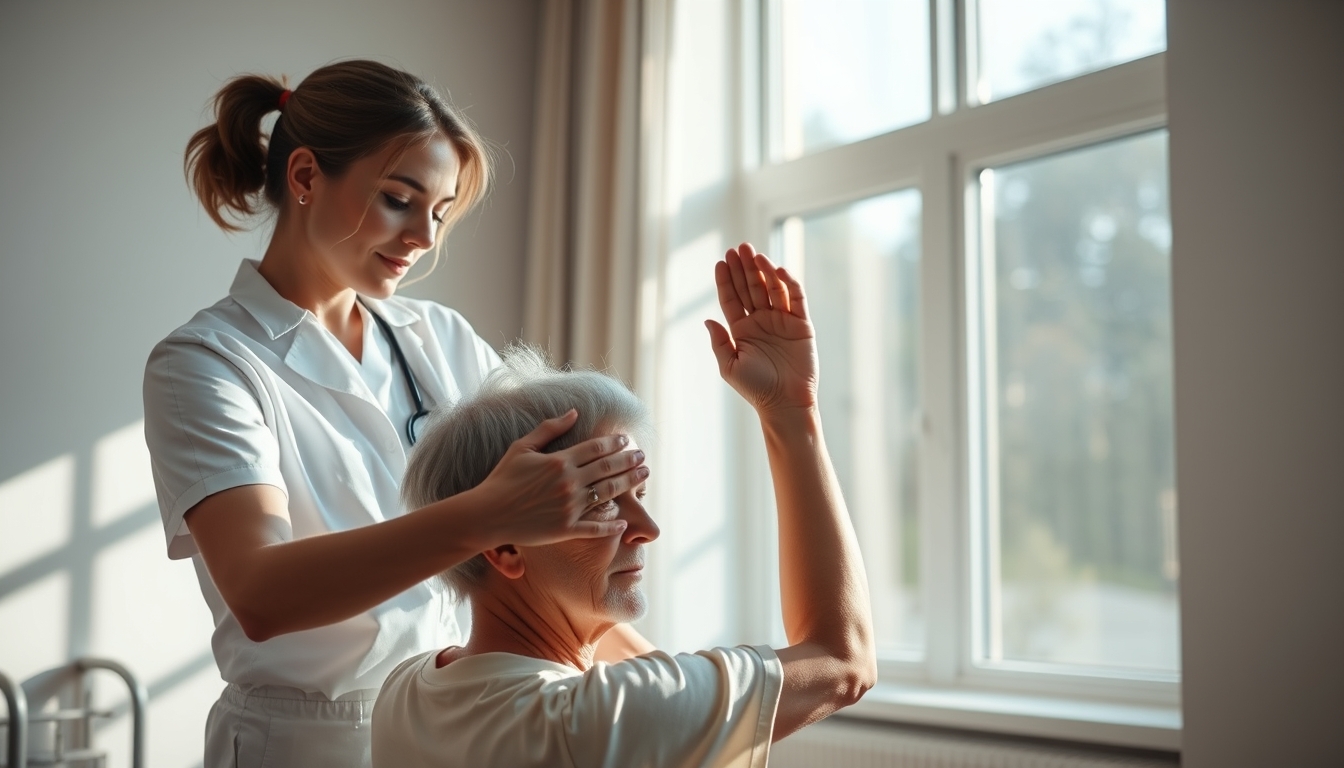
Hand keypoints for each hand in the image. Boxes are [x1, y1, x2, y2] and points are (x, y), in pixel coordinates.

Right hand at [470, 409, 648, 546]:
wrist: (487, 514)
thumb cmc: (502, 478)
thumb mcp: (522, 447)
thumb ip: (549, 429)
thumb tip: (574, 412)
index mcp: (559, 461)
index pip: (596, 448)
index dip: (615, 443)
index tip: (627, 440)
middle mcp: (569, 483)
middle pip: (607, 468)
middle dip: (628, 461)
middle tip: (643, 456)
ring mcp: (569, 507)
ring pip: (608, 493)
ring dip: (629, 483)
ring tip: (643, 476)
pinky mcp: (566, 530)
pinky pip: (595, 528)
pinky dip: (611, 525)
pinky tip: (623, 521)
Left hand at [705, 243, 818, 413]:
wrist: (786, 403)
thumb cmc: (756, 389)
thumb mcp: (730, 366)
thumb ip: (720, 342)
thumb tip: (708, 320)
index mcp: (742, 330)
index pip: (732, 299)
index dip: (726, 280)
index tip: (721, 262)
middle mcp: (761, 321)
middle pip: (751, 288)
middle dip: (744, 268)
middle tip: (738, 248)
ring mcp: (781, 321)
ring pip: (772, 288)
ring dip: (763, 271)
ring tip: (755, 254)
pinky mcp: (801, 324)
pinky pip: (795, 299)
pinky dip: (788, 283)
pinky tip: (778, 270)